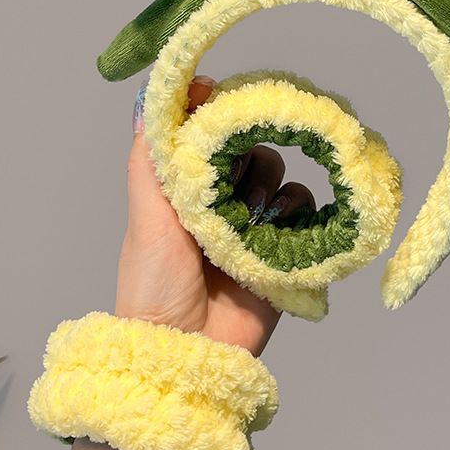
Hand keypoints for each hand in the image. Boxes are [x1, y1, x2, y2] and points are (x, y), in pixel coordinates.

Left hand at [114, 75, 314, 355]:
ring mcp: (254, 222)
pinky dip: (295, 214)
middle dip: (247, 152)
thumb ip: (150, 161)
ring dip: (268, 187)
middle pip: (250, 145)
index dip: (218, 110)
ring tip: (250, 220)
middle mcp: (221, 198)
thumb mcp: (146, 218)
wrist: (189, 355)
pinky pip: (303, 209)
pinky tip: (276, 233)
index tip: (221, 95)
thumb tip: (148, 98)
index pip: (208, 131)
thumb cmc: (155, 286)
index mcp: (184, 187)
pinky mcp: (284, 246)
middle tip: (232, 180)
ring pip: (280, 172)